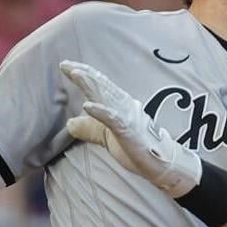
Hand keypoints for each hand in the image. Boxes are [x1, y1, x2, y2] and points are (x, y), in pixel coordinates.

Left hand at [60, 60, 201, 197]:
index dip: (83, 74)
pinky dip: (100, 111)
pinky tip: (87, 106)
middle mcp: (123, 105)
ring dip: (90, 84)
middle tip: (65, 63)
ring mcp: (126, 117)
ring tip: (75, 73)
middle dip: (83, 73)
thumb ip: (89, 128)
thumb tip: (70, 123)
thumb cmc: (135, 147)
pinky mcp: (128, 131)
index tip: (66, 65)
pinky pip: (113, 119)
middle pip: (101, 85)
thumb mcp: (106, 136)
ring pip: (106, 97)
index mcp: (119, 105)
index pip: (99, 85)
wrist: (161, 162)